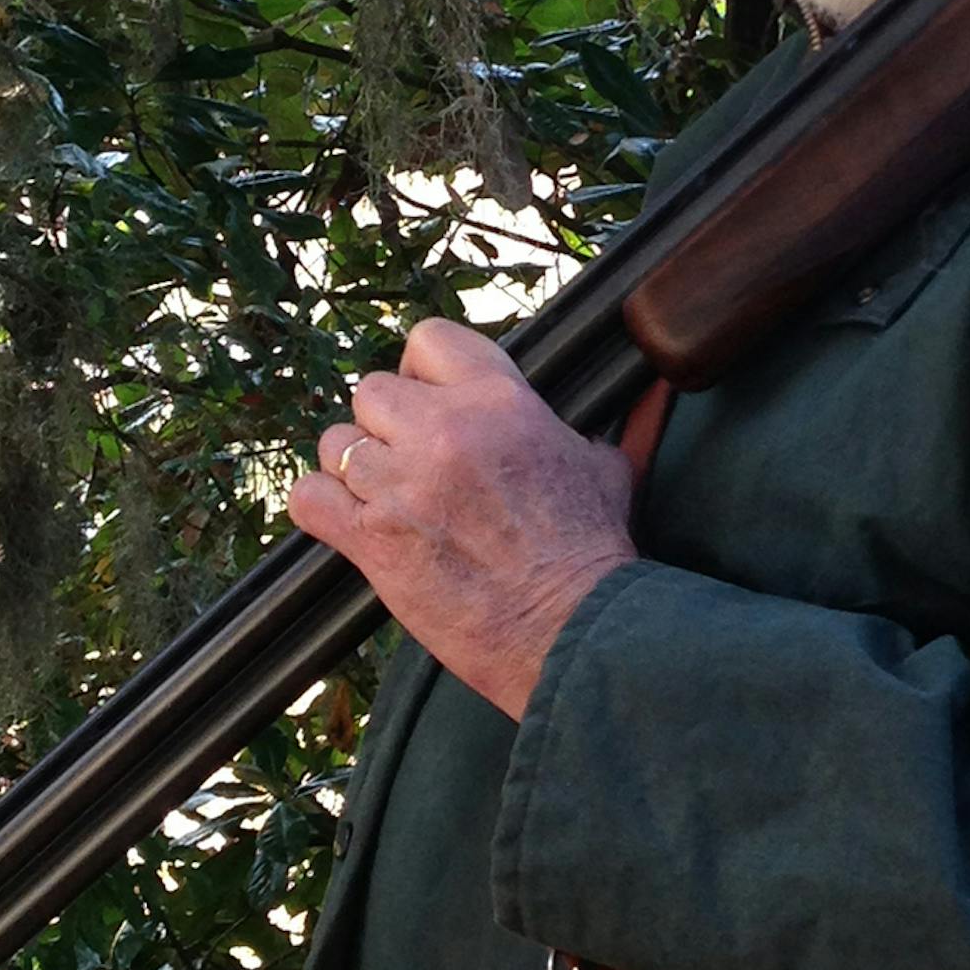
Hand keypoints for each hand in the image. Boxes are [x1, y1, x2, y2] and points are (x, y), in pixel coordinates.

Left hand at [287, 317, 638, 720]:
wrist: (570, 629)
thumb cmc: (593, 553)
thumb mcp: (611, 469)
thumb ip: (622, 421)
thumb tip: (661, 390)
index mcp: (500, 402)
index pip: (427, 340)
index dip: (420, 369)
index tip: (429, 400)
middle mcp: (444, 431)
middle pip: (372, 391)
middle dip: (387, 426)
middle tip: (412, 462)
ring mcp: (403, 484)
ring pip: (337, 445)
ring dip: (356, 471)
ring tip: (388, 500)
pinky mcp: (372, 539)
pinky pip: (308, 499)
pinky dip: (322, 510)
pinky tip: (350, 524)